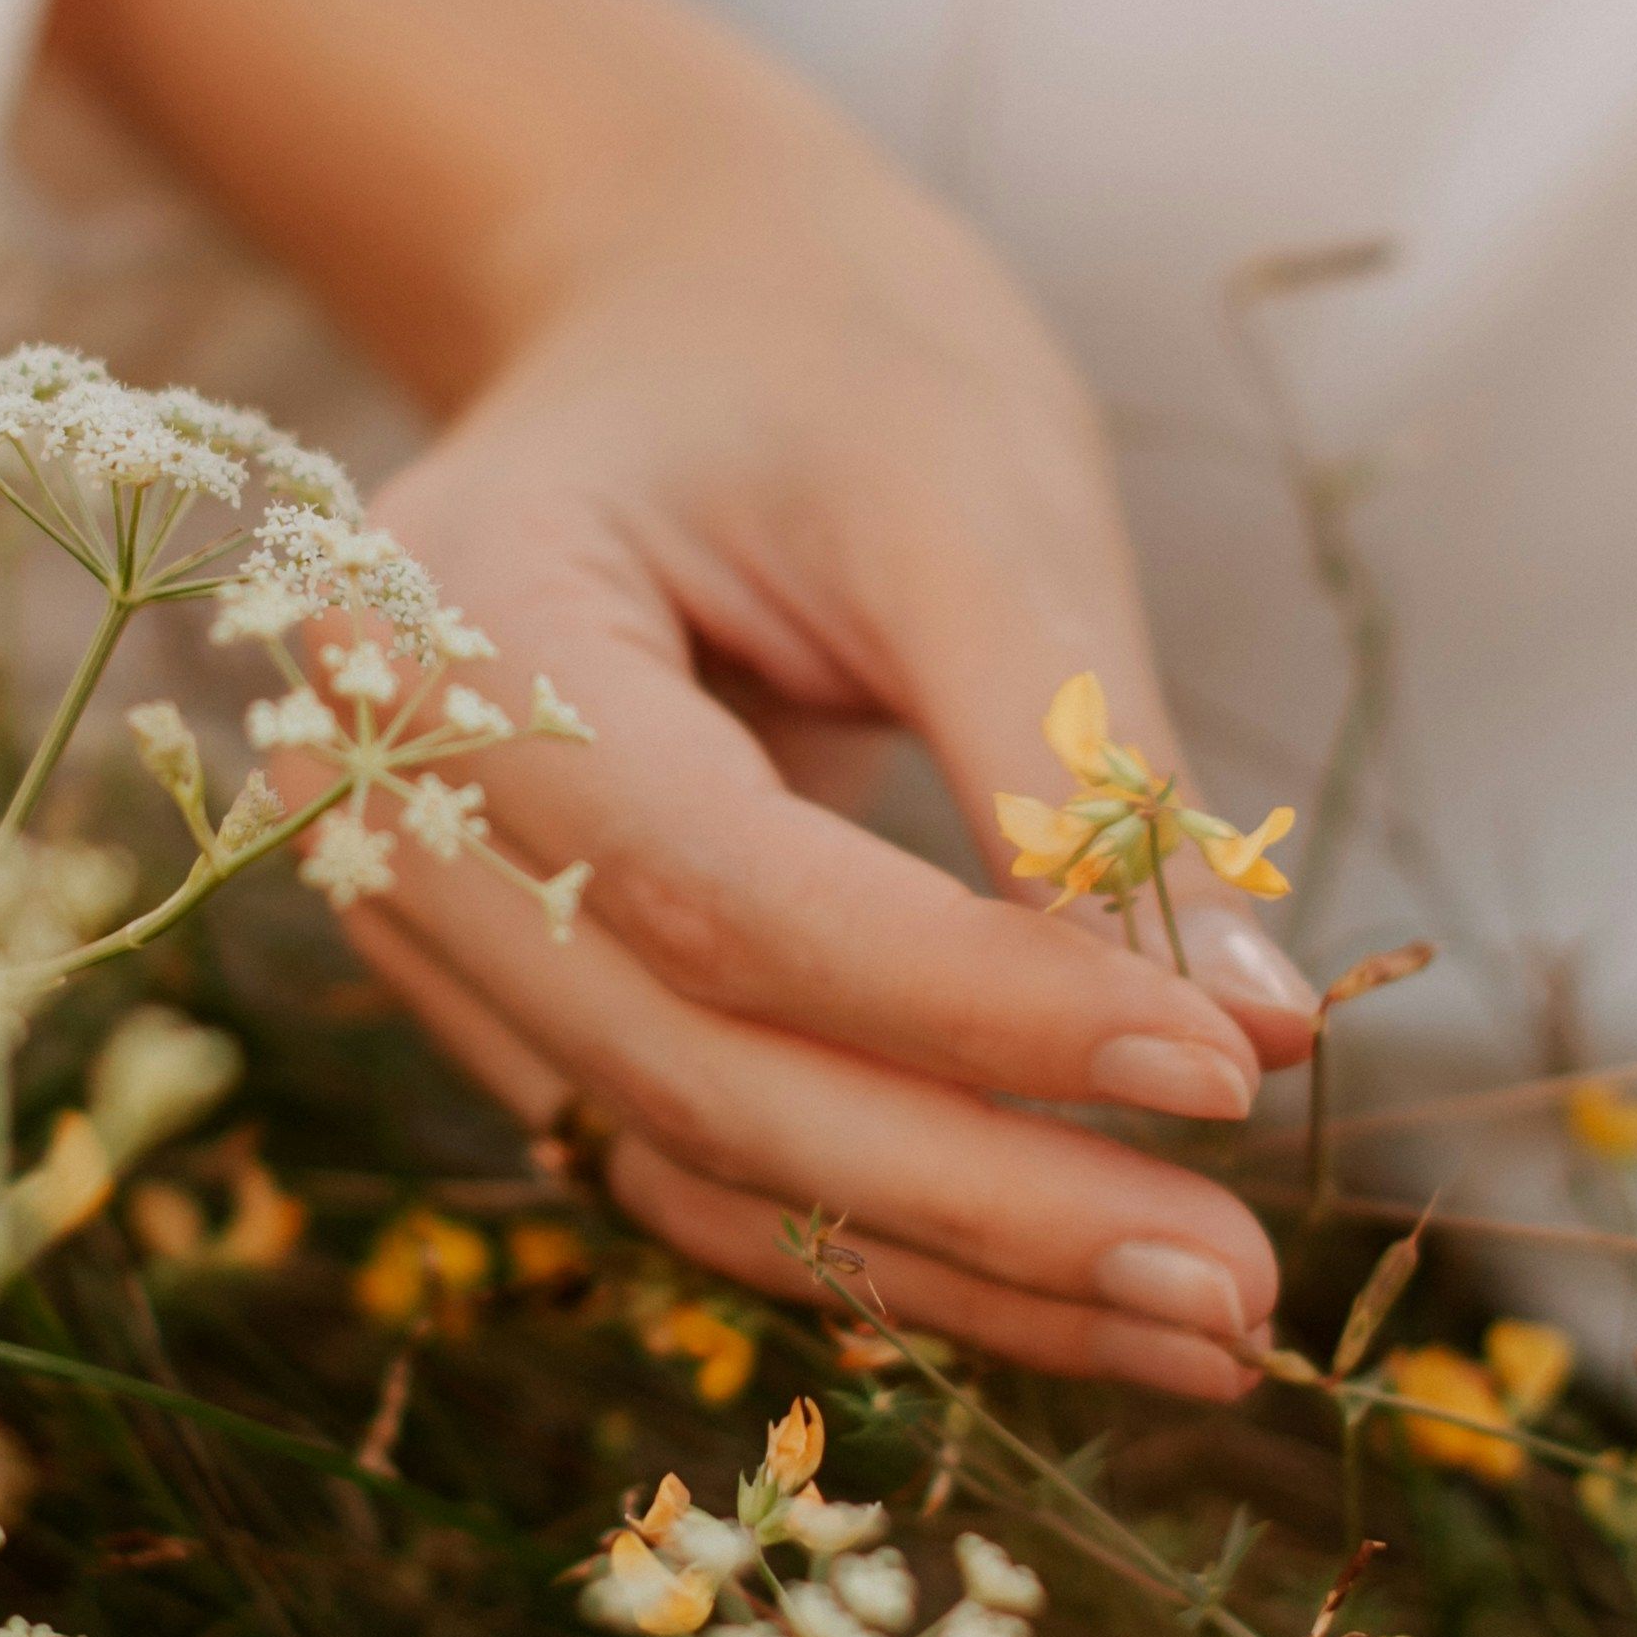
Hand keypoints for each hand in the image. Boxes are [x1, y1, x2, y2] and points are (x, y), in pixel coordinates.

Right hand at [48, 0, 1312, 1394]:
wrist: (663, 309)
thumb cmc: (821, 355)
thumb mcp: (970, 492)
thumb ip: (1085, 761)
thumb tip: (1254, 1026)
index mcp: (450, 626)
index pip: (722, 891)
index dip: (973, 1009)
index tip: (1218, 1077)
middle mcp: (382, 806)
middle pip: (692, 1072)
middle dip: (981, 1204)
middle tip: (1240, 1294)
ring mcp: (422, 925)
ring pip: (692, 1162)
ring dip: (954, 1272)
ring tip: (1203, 1327)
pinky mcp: (513, 1001)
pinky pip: (695, 1155)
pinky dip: (888, 1233)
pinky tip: (1078, 1282)